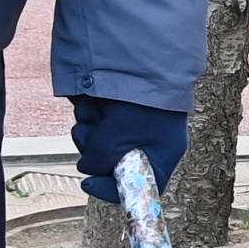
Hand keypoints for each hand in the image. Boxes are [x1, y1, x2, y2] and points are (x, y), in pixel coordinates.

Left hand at [70, 95, 190, 204]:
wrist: (144, 57)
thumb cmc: (142, 101)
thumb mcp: (120, 135)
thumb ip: (101, 158)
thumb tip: (87, 167)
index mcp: (161, 155)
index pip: (139, 187)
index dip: (112, 190)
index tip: (88, 184)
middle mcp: (146, 143)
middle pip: (111, 165)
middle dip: (95, 150)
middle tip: (93, 133)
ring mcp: (129, 126)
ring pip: (96, 143)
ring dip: (88, 129)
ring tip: (95, 111)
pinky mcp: (114, 111)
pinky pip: (92, 123)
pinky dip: (88, 114)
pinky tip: (94, 102)